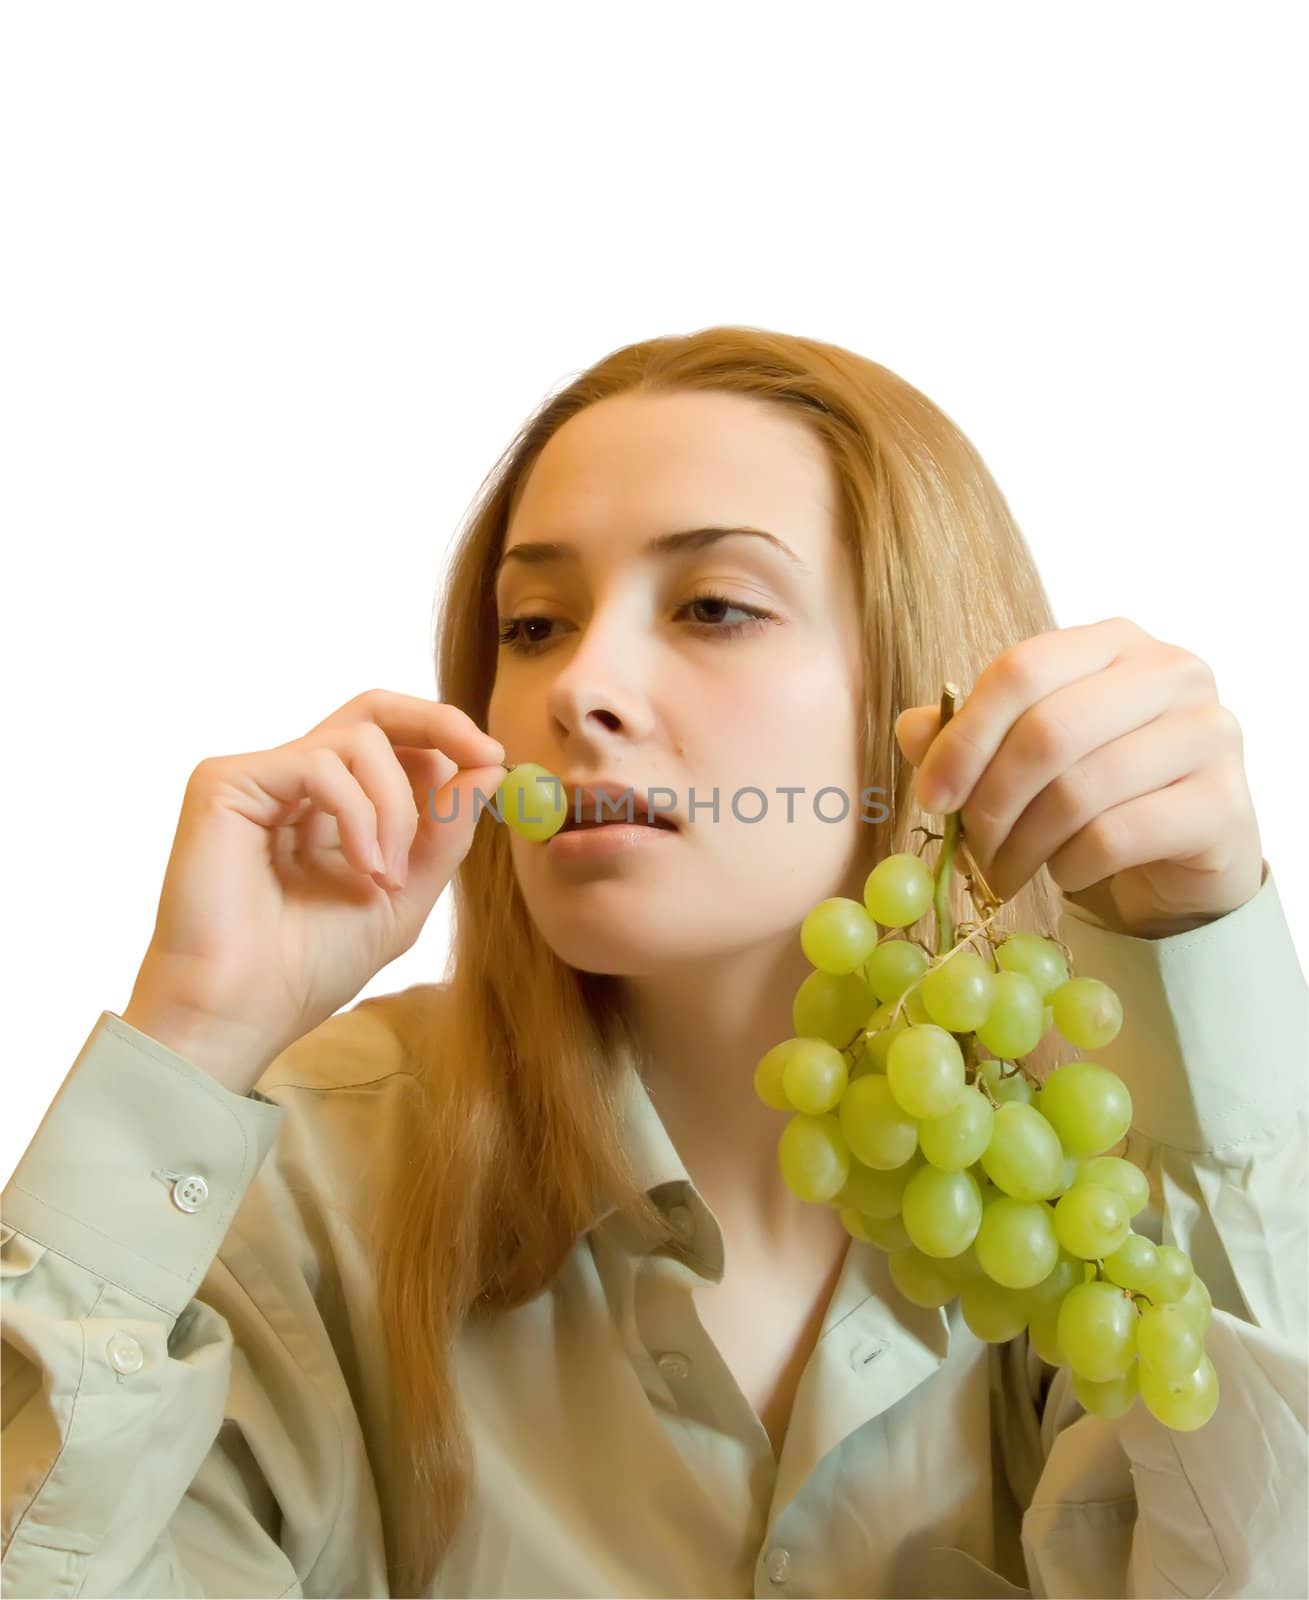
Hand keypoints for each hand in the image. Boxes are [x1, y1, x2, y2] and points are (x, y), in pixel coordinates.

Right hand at [121, 689, 506, 1092]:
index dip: (447, 740)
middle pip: (372, 709)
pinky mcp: (224, 782)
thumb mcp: (405, 894)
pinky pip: (318, 762)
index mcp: (333, 806)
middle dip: (437, 721)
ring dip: (396, 805)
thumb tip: (490, 767)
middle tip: (482, 752)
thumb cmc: (309, 965)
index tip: (493, 761)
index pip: (395, 742)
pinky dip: (358, 812)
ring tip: (387, 873)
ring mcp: (258, 778)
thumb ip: (445, 831)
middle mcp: (293, 782)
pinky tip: (361, 866)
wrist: (244, 1011)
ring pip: (358, 738)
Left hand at [893, 617, 1263, 938]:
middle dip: (991, 800)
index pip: (1022, 669)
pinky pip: (1117, 836)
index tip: (931, 796)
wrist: (1183, 854)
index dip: (964, 738)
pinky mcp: (1226, 802)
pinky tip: (1064, 874)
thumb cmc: (1095, 790)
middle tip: (968, 848)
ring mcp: (1210, 732)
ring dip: (1023, 845)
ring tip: (1004, 873)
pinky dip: (1071, 866)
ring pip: (1081, 789)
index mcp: (1113, 642)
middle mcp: (1171, 671)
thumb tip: (911, 728)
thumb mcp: (1024, 756)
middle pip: (1048, 730)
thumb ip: (967, 737)